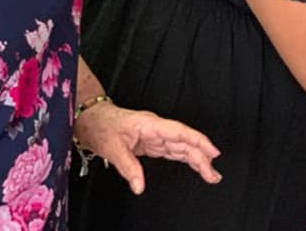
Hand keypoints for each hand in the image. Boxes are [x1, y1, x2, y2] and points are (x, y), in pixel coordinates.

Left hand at [74, 101, 221, 194]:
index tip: (213, 153)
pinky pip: (174, 150)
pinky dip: (186, 158)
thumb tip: (140, 187)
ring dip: (197, 159)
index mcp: (150, 124)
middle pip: (185, 142)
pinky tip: (195, 165)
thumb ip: (128, 167)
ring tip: (210, 174)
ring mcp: (155, 135)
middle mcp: (156, 129)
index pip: (180, 132)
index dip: (199, 141)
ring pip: (182, 147)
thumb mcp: (112, 147)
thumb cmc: (101, 126)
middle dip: (202, 157)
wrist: (91, 118)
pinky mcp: (152, 143)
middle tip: (214, 175)